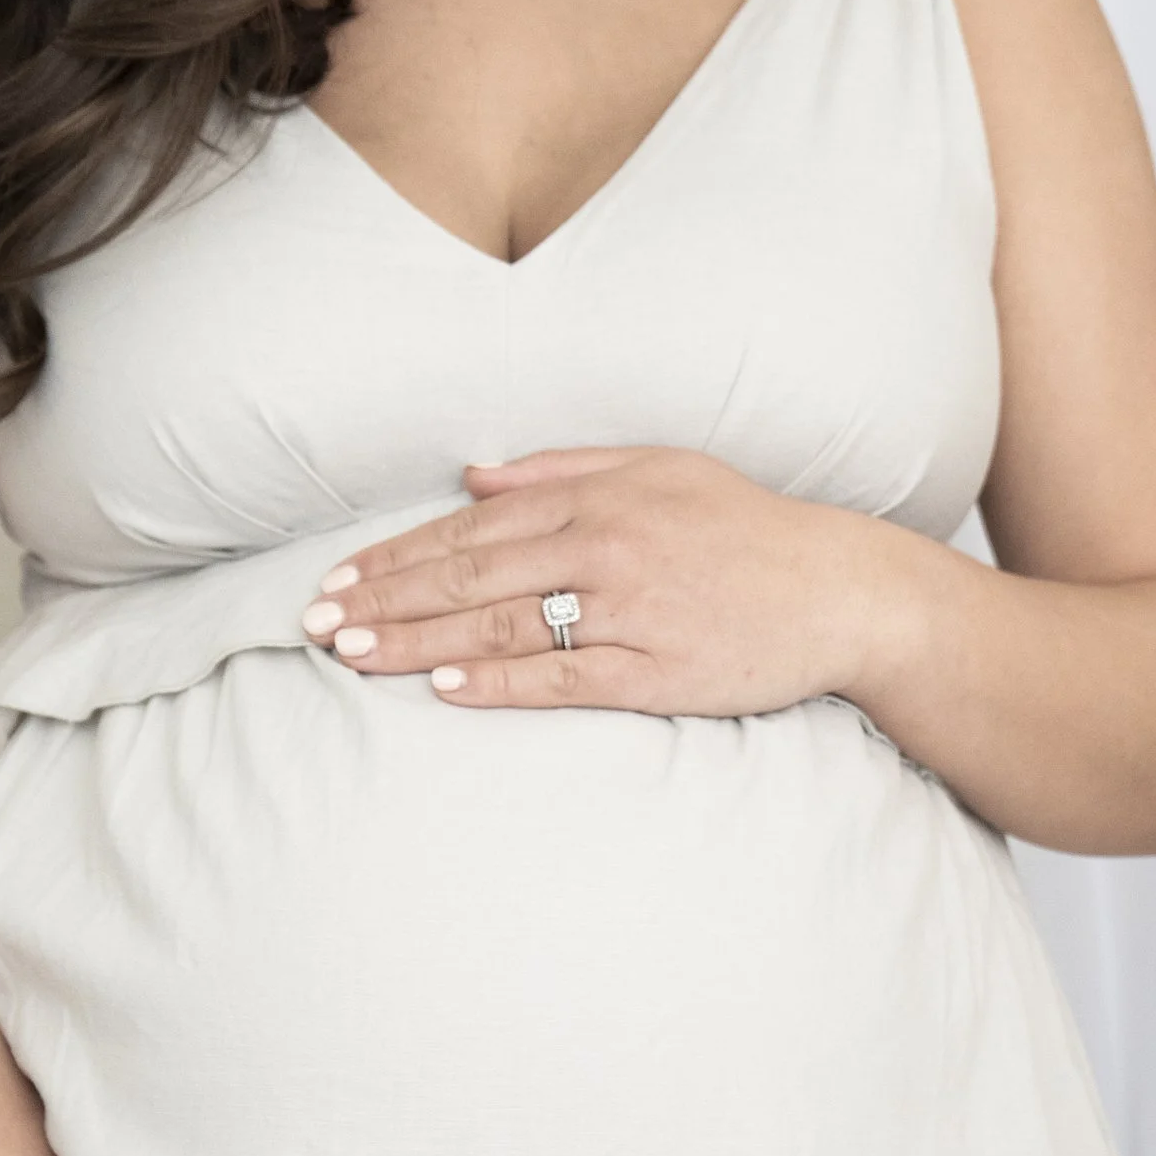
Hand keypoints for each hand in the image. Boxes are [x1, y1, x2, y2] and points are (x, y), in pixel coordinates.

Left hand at [298, 447, 886, 714]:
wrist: (840, 591)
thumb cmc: (745, 529)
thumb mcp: (658, 468)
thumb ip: (562, 469)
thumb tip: (473, 477)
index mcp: (598, 496)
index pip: (471, 529)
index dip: (396, 556)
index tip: (338, 579)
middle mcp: (606, 546)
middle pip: (470, 575)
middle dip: (384, 600)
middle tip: (316, 623)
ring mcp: (631, 611)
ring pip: (502, 626)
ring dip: (418, 641)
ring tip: (352, 654)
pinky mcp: (658, 672)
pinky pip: (563, 679)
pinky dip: (500, 683)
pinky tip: (445, 686)